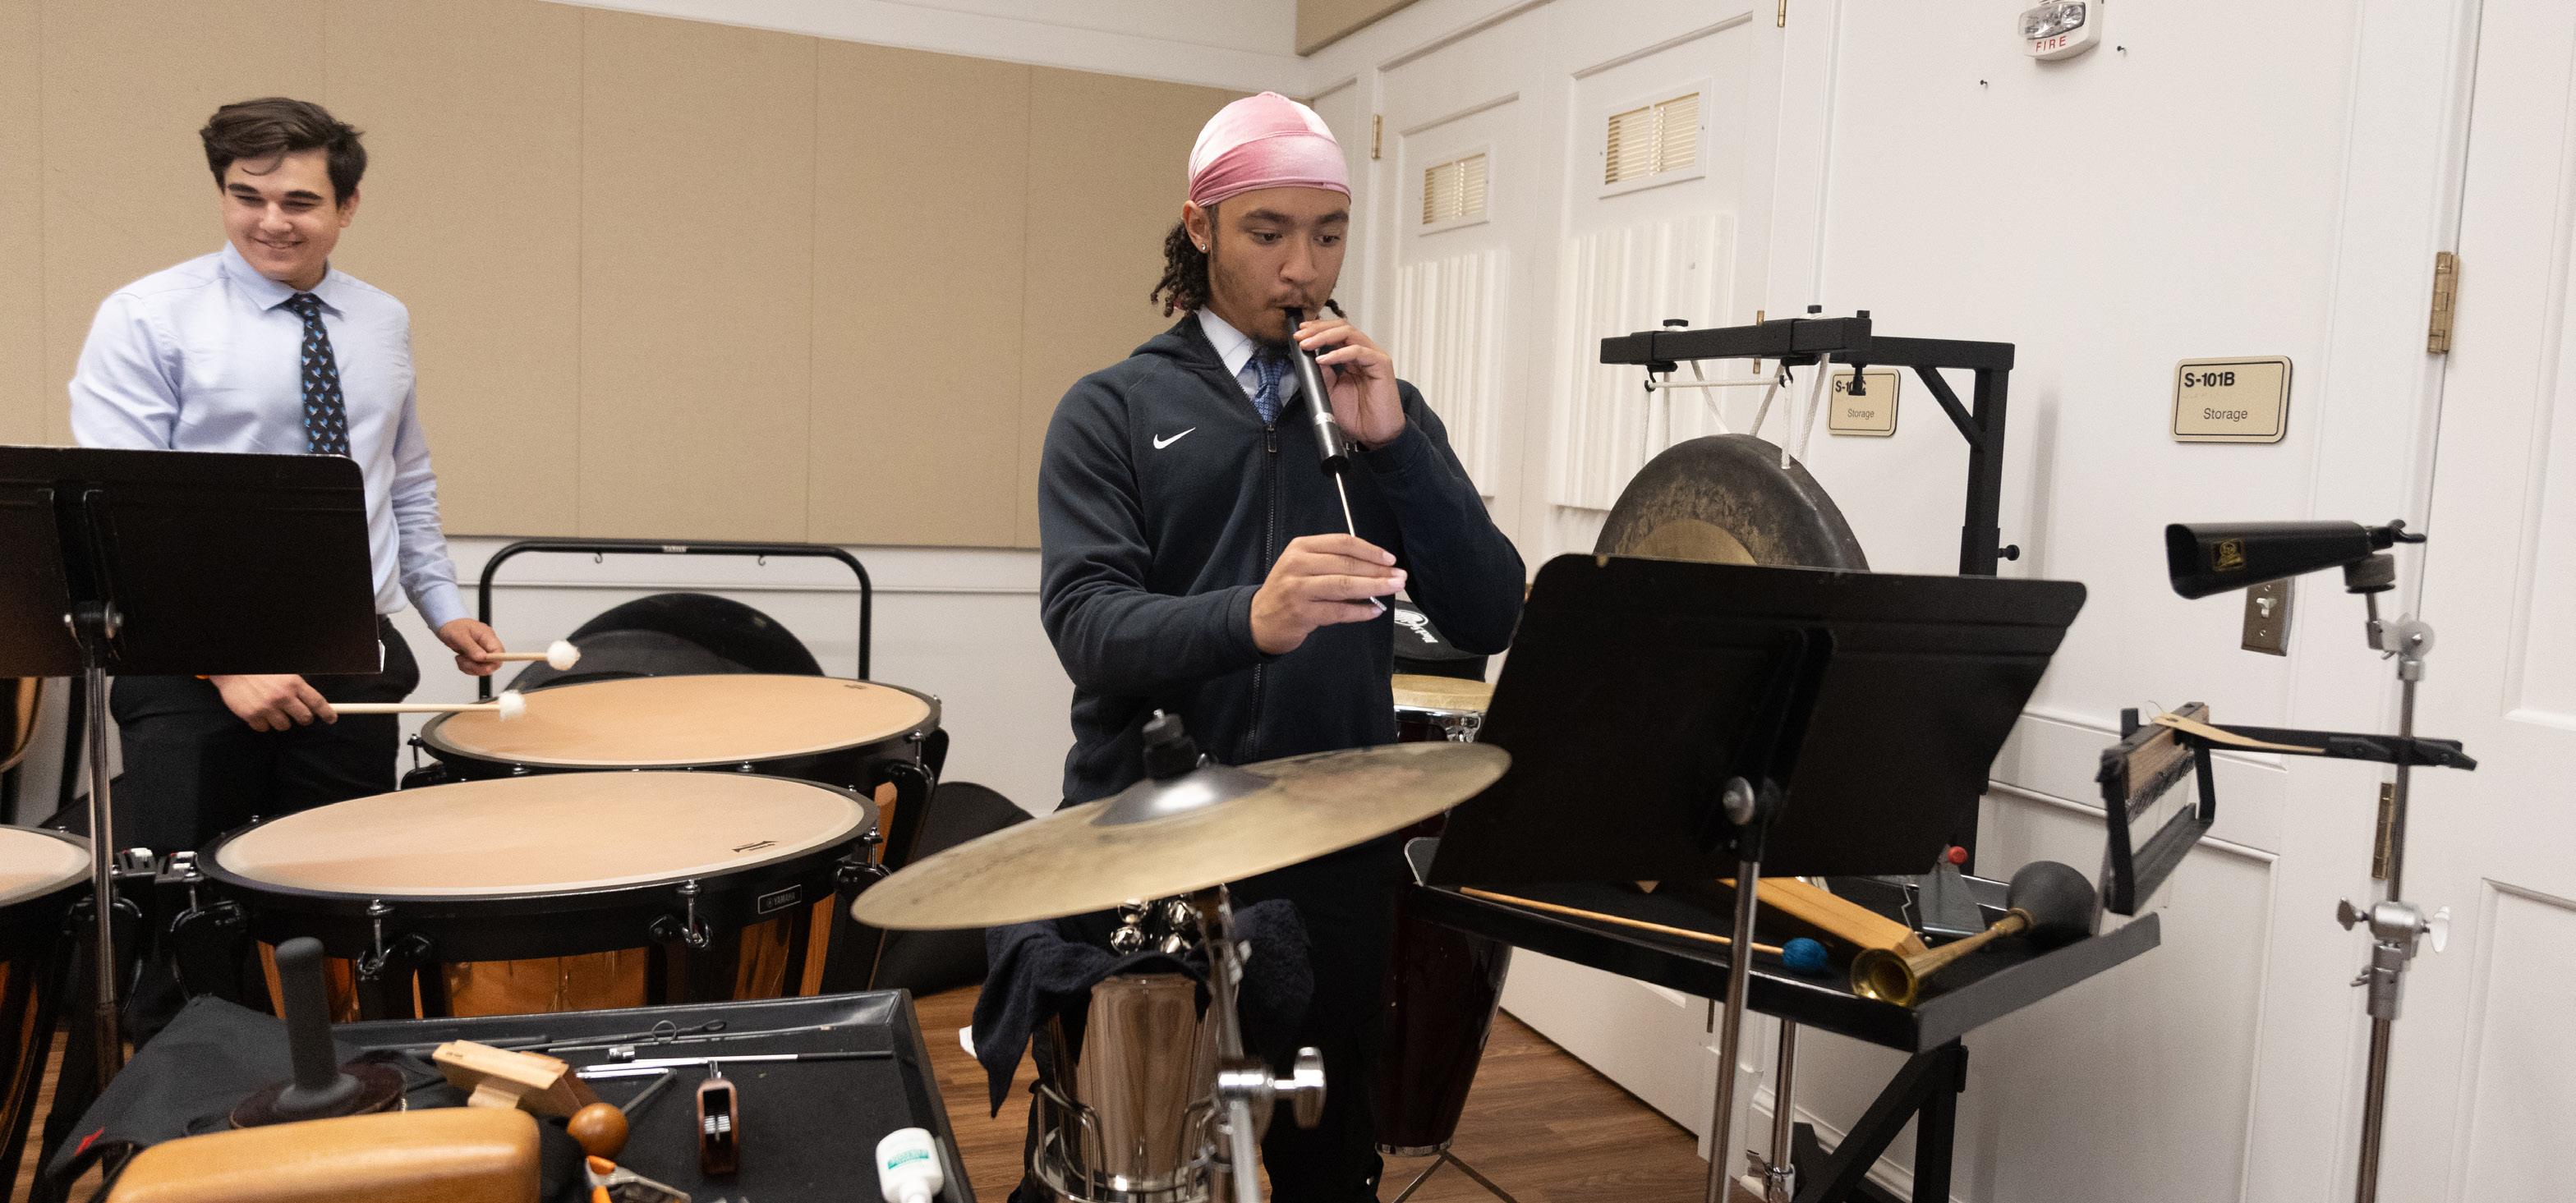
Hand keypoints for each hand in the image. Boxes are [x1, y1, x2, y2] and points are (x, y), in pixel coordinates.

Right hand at [208, 674, 334, 731]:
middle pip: (304, 718)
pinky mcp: (252, 715)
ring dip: (281, 721)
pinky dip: (263, 723)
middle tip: (298, 715)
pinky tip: (259, 712)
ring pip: (284, 726)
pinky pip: (264, 728)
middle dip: (303, 718)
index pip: (317, 702)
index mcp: (293, 683)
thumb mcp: (284, 674)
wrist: (232, 670)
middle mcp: (282, 696)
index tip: (331, 719)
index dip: (327, 713)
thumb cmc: (261, 671)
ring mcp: (267, 707)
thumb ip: (297, 688)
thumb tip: (312, 704)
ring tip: (272, 709)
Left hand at [437, 618, 506, 676]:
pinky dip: (466, 668)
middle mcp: (487, 644)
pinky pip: (475, 668)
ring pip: (483, 668)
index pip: (499, 651)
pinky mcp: (476, 657)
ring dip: (470, 668)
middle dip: (479, 667)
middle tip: (465, 662)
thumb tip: (482, 658)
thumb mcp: (459, 636)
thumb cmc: (453, 626)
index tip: (483, 666)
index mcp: (487, 636)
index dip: (495, 661)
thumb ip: (471, 647)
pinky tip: (460, 659)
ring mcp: (482, 651)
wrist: (447, 625)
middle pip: (493, 663)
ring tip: (460, 659)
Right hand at [1250, 534, 1404, 654]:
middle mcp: (1298, 564)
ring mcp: (1298, 589)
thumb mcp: (1304, 567)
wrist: (1259, 620)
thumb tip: (1376, 568)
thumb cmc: (1289, 590)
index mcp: (1301, 547)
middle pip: (1346, 564)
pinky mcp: (1301, 613)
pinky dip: (1360, 611)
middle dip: (1378, 571)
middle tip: (1400, 577)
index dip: (1369, 550)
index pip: (1342, 543)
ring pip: (1344, 586)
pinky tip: (1375, 610)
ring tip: (1393, 589)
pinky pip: (1338, 611)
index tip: (1390, 559)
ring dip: (1374, 587)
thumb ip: (1332, 563)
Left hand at [1294, 315, 1405, 447]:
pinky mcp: (1381, 364)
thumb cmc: (1356, 414)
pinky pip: (1358, 351)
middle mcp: (1363, 352)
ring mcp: (1373, 356)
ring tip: (1307, 345)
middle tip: (1300, 336)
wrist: (1374, 434)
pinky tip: (1323, 359)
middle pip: (1341, 327)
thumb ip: (1322, 372)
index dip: (1316, 330)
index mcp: (1352, 356)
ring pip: (1349, 333)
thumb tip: (1308, 355)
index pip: (1335, 333)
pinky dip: (1338, 353)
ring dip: (1324, 336)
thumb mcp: (1330, 390)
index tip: (1298, 334)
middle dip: (1318, 329)